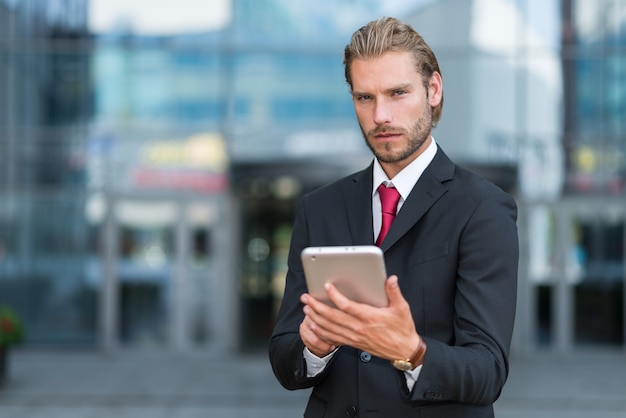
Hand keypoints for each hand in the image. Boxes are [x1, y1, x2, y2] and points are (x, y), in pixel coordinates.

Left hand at [299, 275, 420, 361]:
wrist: (404, 350)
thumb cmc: (402, 328)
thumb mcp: (402, 308)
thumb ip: (394, 292)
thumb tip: (391, 279)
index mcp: (369, 317)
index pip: (347, 306)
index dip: (335, 296)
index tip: (327, 286)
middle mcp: (359, 328)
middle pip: (333, 317)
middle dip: (317, 306)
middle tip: (306, 298)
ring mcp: (354, 337)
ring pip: (330, 328)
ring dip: (316, 318)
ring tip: (306, 309)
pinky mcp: (353, 343)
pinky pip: (333, 338)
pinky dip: (321, 332)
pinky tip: (313, 326)